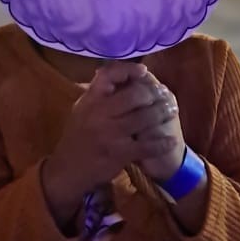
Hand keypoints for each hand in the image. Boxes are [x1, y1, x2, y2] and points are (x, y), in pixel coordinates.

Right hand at [42, 63, 177, 224]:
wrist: (68, 170)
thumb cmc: (77, 137)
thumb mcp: (81, 109)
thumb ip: (95, 92)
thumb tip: (107, 70)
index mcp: (90, 100)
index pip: (109, 74)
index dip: (129, 70)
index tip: (144, 72)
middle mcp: (99, 113)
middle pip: (135, 95)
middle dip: (154, 94)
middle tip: (164, 95)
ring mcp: (110, 134)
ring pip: (144, 118)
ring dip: (162, 114)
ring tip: (171, 111)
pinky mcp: (119, 153)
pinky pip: (147, 146)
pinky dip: (162, 143)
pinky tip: (171, 140)